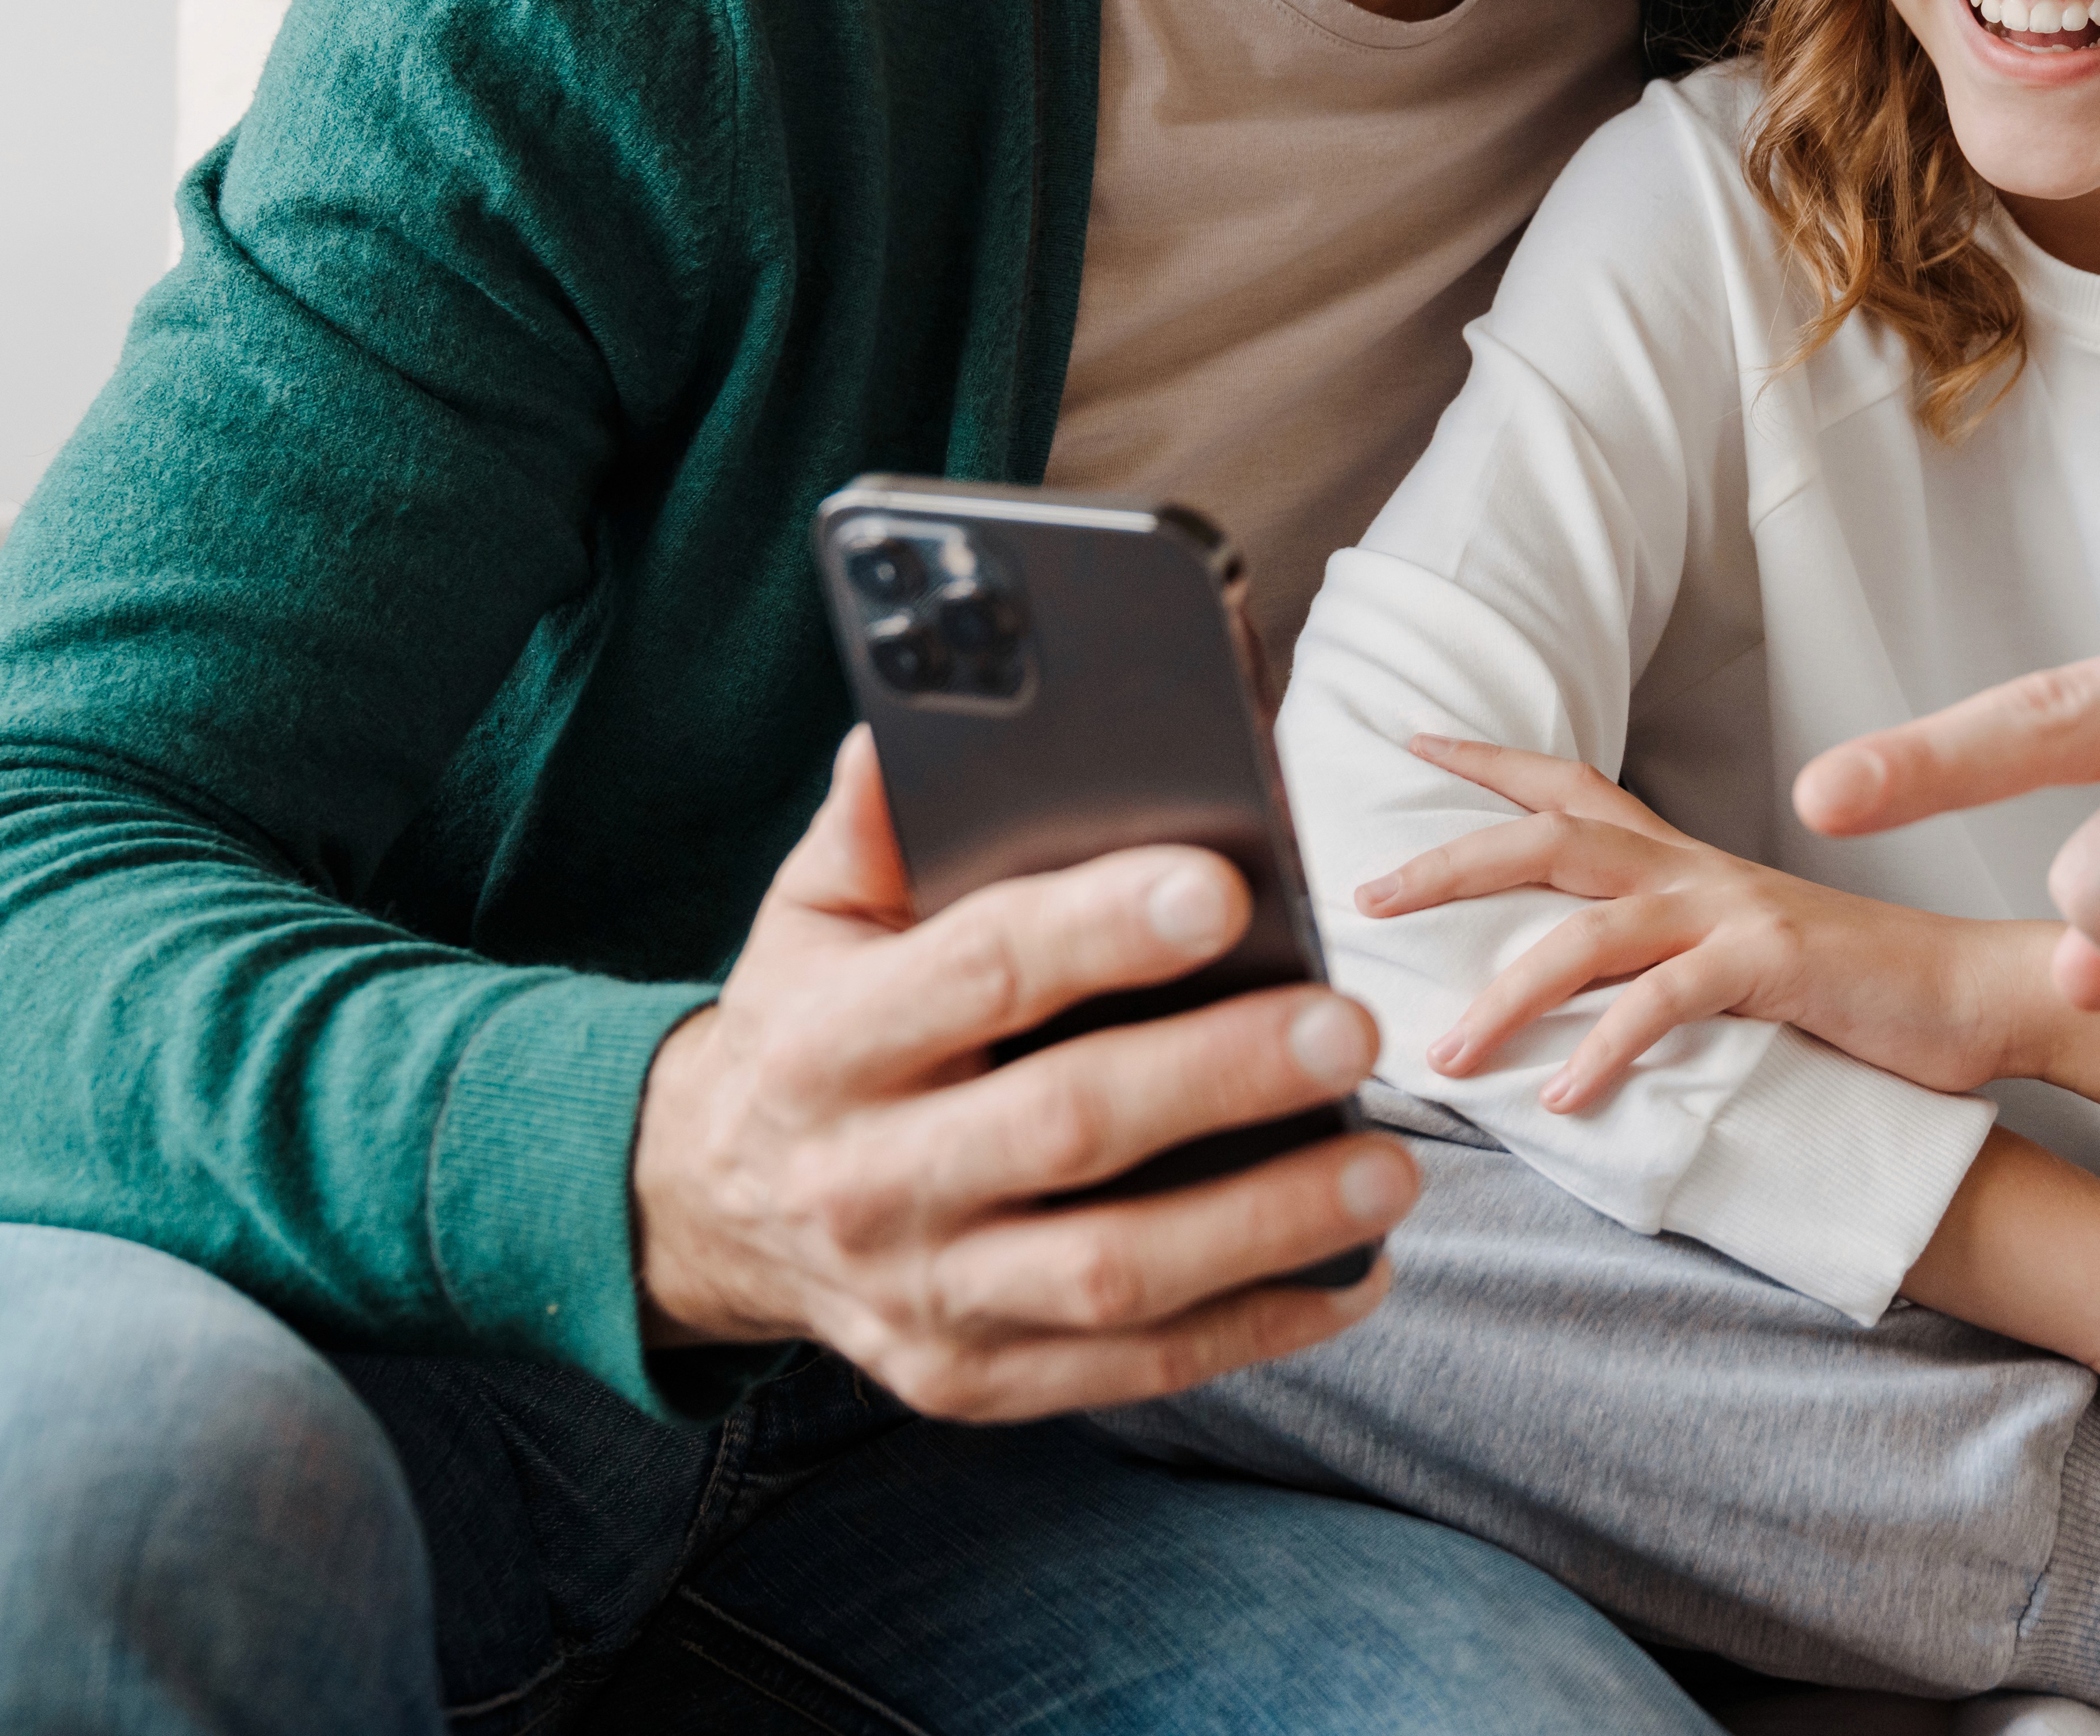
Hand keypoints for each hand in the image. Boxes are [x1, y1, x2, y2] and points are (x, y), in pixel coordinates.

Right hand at [628, 729, 1413, 1420]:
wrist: (710, 1204)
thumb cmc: (812, 1022)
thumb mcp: (812, 913)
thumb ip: (874, 822)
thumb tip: (919, 719)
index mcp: (830, 1042)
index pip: (979, 973)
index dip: (1102, 930)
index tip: (1226, 889)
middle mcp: (871, 1178)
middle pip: (1063, 1129)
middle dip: (1217, 1077)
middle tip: (1350, 1026)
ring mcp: (923, 1295)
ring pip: (1111, 1273)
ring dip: (1265, 1223)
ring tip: (1390, 1164)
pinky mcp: (973, 1379)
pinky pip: (1132, 1368)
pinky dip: (1256, 1326)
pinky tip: (1357, 1271)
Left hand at [1364, 737, 2057, 1104]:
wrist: (1970, 996)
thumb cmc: (1850, 990)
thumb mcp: (1735, 956)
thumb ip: (1655, 956)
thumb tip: (1564, 994)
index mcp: (1683, 862)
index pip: (1570, 786)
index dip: (1488, 759)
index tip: (1412, 739)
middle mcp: (1696, 870)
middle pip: (1551, 837)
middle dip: (1453, 860)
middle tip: (1367, 892)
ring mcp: (1735, 912)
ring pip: (1589, 930)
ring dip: (1507, 992)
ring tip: (1448, 1055)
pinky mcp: (1774, 965)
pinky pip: (1669, 1001)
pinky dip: (1608, 1048)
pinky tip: (1564, 1101)